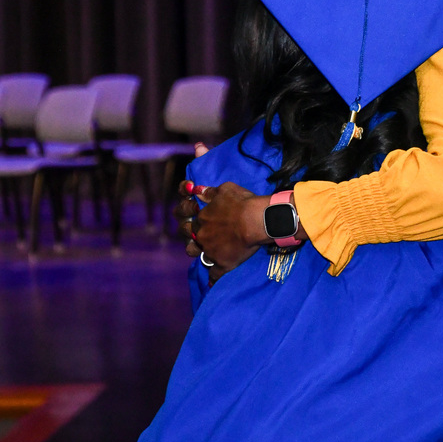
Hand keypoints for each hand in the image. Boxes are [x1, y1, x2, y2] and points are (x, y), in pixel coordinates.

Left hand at [175, 143, 268, 283]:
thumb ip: (209, 183)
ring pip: (196, 254)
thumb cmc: (242, 201)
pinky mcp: (222, 264)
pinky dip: (213, 278)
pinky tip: (213, 282)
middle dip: (190, 233)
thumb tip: (196, 159)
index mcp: (200, 215)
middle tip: (198, 232)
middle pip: (187, 235)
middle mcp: (201, 234)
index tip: (191, 213)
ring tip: (205, 251)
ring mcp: (210, 250)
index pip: (185, 214)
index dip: (186, 212)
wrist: (257, 220)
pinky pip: (214, 274)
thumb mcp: (225, 186)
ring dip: (199, 252)